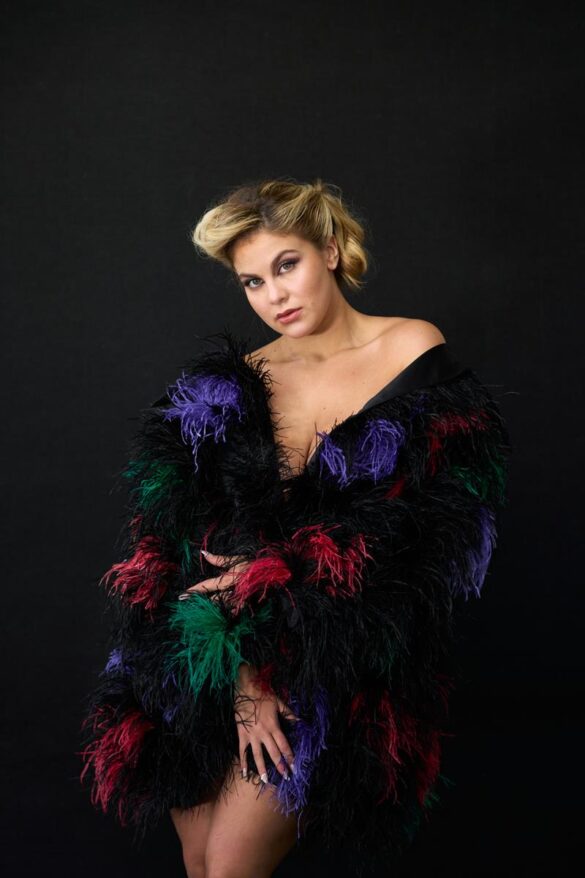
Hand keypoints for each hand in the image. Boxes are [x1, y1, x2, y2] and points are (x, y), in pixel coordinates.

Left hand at [178, 551, 248, 608]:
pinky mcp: (246, 605)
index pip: (207, 586)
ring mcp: (239, 600)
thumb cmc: (255, 564)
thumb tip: (203, 553)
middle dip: (202, 600)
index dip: (194, 590)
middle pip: (213, 599)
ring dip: (212, 606)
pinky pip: (232, 611)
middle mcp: (232, 591)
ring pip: (222, 606)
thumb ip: (219, 559)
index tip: (182, 595)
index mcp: (228, 580)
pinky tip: (219, 615)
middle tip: (189, 600)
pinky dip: (226, 612)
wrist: (274, 574)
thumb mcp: (236, 560)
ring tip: (201, 608)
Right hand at [234, 662, 298, 783]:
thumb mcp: (279, 702)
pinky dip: (243, 762)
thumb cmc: (263, 694)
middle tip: (286, 778)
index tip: (295, 767)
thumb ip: (289, 714)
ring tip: (266, 780)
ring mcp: (251, 735)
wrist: (245, 688)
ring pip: (258, 755)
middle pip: (273, 752)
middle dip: (280, 766)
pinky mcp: (241, 734)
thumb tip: (300, 721)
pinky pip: (242, 750)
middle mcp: (263, 733)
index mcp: (274, 725)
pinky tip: (244, 773)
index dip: (290, 756)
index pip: (284, 745)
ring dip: (262, 768)